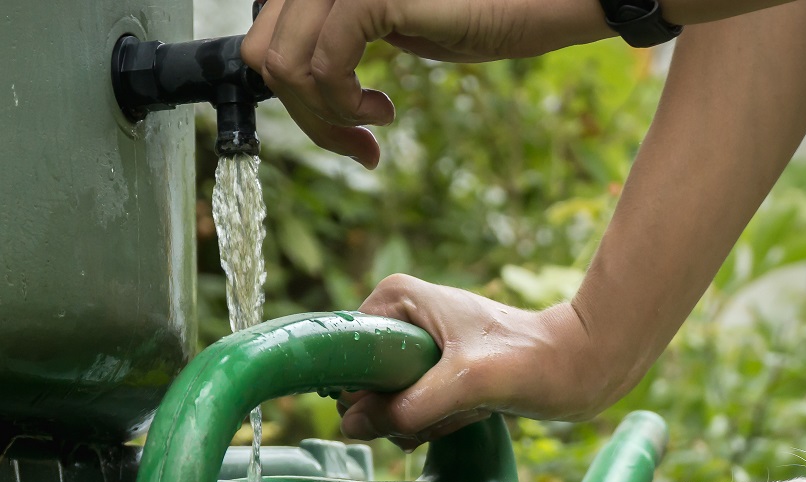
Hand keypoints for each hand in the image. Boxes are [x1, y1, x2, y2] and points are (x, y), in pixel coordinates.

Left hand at [242, 0, 609, 166]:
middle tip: (359, 144)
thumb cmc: (481, 15)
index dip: (293, 101)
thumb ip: (343, 43)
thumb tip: (300, 93)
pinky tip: (386, 111)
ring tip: (375, 123)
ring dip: (328, 117)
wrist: (540, 3)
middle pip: (266, 55)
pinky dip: (346, 105)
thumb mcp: (396, 30)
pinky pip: (323, 65)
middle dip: (307, 116)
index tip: (345, 135)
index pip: (264, 40)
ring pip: (287, 65)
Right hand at [340, 276, 629, 444]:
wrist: (580, 367)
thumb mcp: (466, 384)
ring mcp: (418, 347)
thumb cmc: (531, 361)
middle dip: (406, 410)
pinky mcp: (437, 373)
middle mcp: (401, 316)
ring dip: (426, 421)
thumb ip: (408, 407)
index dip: (368, 389)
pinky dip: (440, 424)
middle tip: (450, 404)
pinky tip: (473, 412)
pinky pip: (415, 412)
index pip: (347, 353)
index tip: (414, 397)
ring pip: (391, 404)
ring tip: (468, 405)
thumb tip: (351, 427)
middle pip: (367, 385)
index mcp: (396, 297)